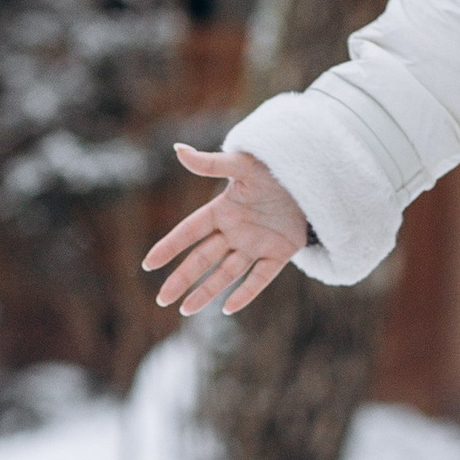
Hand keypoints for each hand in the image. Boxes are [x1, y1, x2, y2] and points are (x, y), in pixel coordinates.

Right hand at [141, 144, 310, 317]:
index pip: (189, 232)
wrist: (311, 175)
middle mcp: (235, 231)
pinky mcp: (279, 253)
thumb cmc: (273, 166)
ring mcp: (256, 244)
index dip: (169, 247)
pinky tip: (227, 309)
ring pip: (226, 273)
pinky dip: (245, 293)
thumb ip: (210, 164)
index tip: (148, 265)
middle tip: (162, 299)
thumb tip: (177, 149)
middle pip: (202, 258)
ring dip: (206, 291)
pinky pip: (260, 278)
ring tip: (185, 310)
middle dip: (182, 279)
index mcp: (222, 210)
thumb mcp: (241, 164)